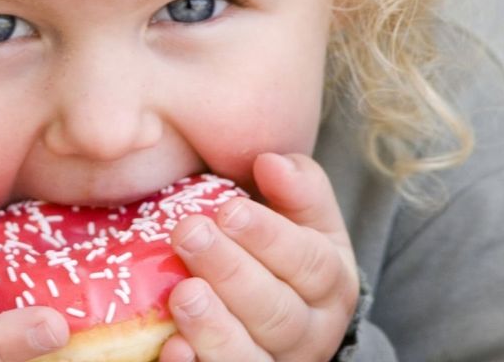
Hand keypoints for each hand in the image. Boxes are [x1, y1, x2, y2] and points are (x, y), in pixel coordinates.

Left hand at [161, 153, 358, 361]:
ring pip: (251, 356)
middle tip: (189, 235)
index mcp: (331, 284)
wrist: (281, 318)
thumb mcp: (303, 220)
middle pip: (277, 311)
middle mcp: (310, 332)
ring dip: (215, 327)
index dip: (269, 237)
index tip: (228, 210)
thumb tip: (271, 162)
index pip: (310, 263)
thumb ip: (296, 188)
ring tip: (182, 294)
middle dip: (231, 272)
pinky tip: (172, 347)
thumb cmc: (282, 254)